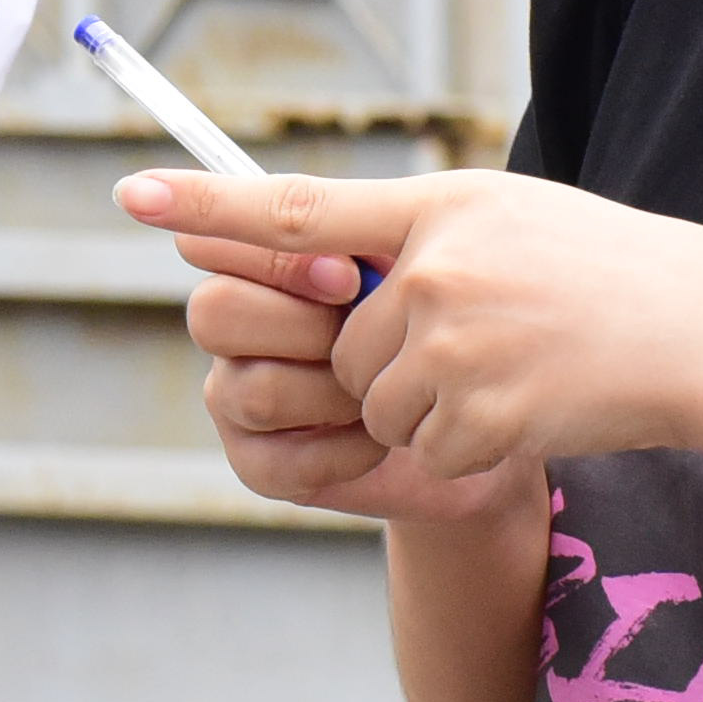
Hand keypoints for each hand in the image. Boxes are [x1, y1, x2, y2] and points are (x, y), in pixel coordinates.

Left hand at [121, 165, 702, 480]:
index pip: (297, 206)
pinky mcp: (480, 416)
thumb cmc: (607, 272)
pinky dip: (464, 447)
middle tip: (483, 340)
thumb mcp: (509, 217)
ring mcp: (456, 345)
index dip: (208, 207)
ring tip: (513, 372)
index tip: (130, 197)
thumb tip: (315, 253)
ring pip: (375, 403)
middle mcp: (434, 269)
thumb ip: (416, 232)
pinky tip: (528, 411)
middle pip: (340, 344)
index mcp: (437, 206)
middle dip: (387, 361)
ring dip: (427, 408)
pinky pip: (422, 449)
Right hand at [168, 230, 528, 523]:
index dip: (274, 262)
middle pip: (215, 312)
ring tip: (391, 387)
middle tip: (370, 332)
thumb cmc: (450, 318)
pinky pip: (278, 458)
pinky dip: (345, 451)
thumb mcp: (416, 259)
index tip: (348, 278)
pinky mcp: (258, 462)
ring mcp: (237, 394)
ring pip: (252, 389)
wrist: (489, 410)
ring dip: (335, 392)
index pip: (213, 244)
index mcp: (257, 262)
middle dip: (305, 325)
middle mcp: (235, 326)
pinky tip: (382, 437)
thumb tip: (336, 265)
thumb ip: (360, 238)